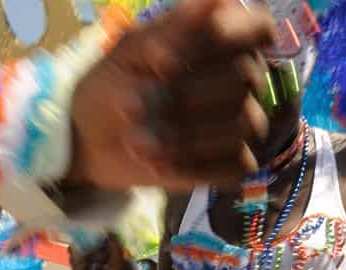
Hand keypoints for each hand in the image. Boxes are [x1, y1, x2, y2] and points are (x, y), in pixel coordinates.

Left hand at [68, 0, 272, 189]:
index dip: (218, 40)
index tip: (160, 64)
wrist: (87, 141)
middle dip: (183, 96)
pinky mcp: (231, 161)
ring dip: (183, 136)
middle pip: (245, 77)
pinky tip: (157, 166)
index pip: (258, 27)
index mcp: (223, 39)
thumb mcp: (128, 52)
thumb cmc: (109, 87)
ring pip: (243, 122)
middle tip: (130, 108)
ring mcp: (240, 119)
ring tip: (134, 143)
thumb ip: (170, 27)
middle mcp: (243, 76)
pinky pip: (237, 164)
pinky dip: (194, 166)